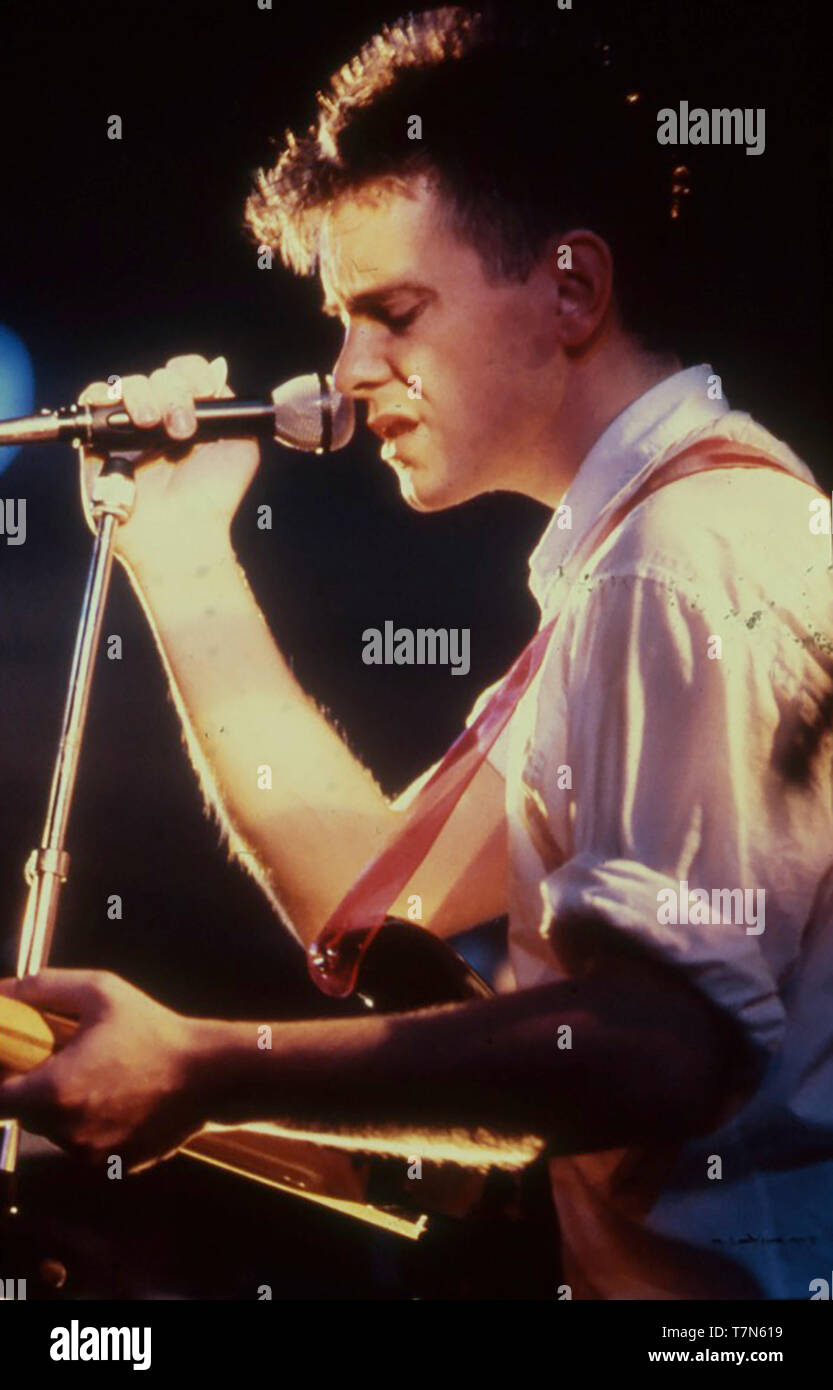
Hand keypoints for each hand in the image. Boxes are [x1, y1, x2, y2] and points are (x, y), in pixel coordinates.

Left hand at [0, 969, 205, 1172]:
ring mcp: (88, 1154)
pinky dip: (92, 1125)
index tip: (12, 1061)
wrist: (209, 1075)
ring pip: (55, 1131)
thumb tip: (1, 991)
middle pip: (22, 1115)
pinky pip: (85, 1146)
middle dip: (33, 1090)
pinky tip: (121, 1100)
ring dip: (63, 1108)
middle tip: (62, 1061)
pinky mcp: (111, 1166)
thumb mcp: (100, 992)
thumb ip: (42, 988)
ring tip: (101, 1077)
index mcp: (54, 1090)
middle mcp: (65, 1130)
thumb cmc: (152, 1029)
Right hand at [77, 354, 259, 580]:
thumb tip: (217, 369)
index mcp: (191, 414)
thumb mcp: (241, 449)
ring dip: (144, 397)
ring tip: (154, 427)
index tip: (203, 393)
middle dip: (174, 392)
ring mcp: (129, 427)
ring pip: (128, 383)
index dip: (193, 374)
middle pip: (159, 375)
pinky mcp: (99, 440)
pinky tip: (131, 423)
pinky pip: (93, 400)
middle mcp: (160, 417)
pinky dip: (106, 399)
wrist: (182, 531)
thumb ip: (234, 409)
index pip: (187, 373)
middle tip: (183, 429)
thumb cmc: (212, 499)